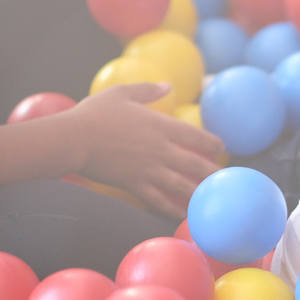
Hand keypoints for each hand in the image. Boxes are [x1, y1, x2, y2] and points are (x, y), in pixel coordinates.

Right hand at [67, 82, 225, 218]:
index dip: (211, 142)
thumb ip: (148, 90)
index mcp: (160, 126)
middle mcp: (161, 149)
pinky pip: (159, 200)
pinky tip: (181, 214)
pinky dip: (172, 208)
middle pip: (194, 164)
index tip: (222, 148)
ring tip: (210, 199)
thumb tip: (169, 85)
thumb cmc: (95, 113)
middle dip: (211, 172)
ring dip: (198, 192)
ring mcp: (150, 170)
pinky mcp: (136, 185)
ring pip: (182, 185)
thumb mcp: (122, 93)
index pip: (195, 136)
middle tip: (224, 180)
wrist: (75, 139)